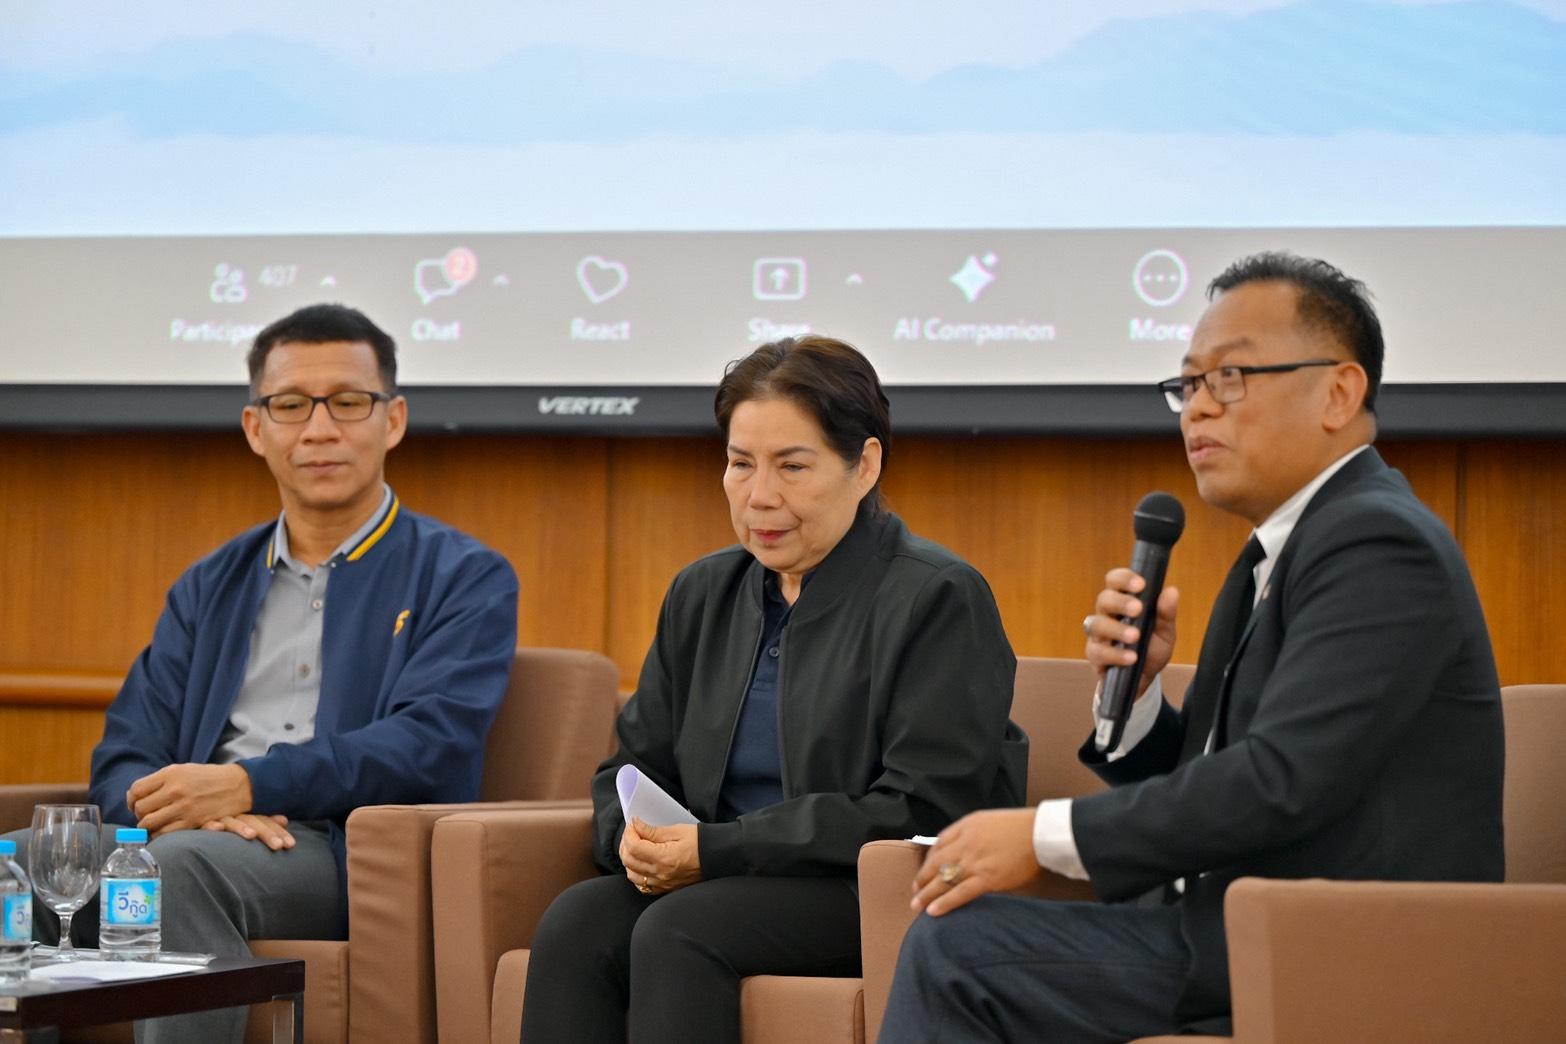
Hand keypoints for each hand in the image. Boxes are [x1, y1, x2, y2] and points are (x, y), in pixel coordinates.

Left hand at [128, 763, 253, 836]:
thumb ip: (160, 780)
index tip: (135, 804)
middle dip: (138, 814)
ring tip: (152, 824)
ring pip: (149, 823)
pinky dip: (159, 834)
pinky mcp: (193, 821)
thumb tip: (136, 795)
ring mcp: (184, 807)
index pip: (137, 789)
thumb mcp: (184, 770)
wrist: (239, 785)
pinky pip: (164, 833)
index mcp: (171, 774)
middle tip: (144, 815)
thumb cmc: (209, 777)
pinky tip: (163, 830)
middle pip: (140, 807)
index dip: (131, 799)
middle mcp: (175, 789)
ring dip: (147, 826)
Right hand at [201, 813, 294, 850]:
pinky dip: (211, 825)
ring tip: (252, 836)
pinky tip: (218, 828)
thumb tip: (285, 820)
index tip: (290, 844)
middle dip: (267, 833)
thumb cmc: (221, 814)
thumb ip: (263, 821)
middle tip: (279, 846)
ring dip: (241, 828)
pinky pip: (205, 822)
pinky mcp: (198, 821)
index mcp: (245, 813)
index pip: (264, 821)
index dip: (277, 831)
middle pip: (253, 822)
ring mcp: (216, 816)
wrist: (190, 801)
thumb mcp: (242, 818)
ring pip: (232, 822)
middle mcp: (233, 813)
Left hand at [619, 818, 701, 895]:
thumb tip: (636, 826)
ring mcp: (662, 884)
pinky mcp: (665, 888)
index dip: (629, 833)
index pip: (634, 846)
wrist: (717, 858)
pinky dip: (636, 874)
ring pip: (632, 875)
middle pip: (629, 861)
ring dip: (628, 859)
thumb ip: (653, 831)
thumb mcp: (677, 831)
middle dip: (625, 844)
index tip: (633, 824)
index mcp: (663, 858)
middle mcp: (660, 874)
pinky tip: (640, 863)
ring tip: (634, 847)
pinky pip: (642, 886)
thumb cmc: (700, 843)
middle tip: (632, 832)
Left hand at [911, 808, 1039, 916]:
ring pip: (943, 880)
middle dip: (922, 878)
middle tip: (914, 890)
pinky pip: (960, 893)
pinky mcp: (987, 879)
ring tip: (916, 905)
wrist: (1040, 833)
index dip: (929, 860)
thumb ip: (971, 833)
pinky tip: (934, 911)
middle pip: (936, 863)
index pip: (939, 844)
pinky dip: (945, 903)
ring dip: (927, 894)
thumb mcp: (988, 821)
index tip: (925, 871)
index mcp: (966, 826)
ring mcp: (975, 862)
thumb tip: (960, 850)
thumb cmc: (1019, 827)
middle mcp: (966, 843)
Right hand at [1084, 568, 1179, 698]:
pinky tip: (1131, 658)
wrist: (1145, 680)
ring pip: (1096, 624)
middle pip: (1104, 599)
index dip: (1124, 579)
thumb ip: (1166, 613)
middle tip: (1137, 608)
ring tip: (1135, 637)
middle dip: (1120, 602)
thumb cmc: (1151, 649)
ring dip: (1116, 628)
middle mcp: (1107, 614)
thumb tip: (1171, 591)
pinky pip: (1098, 651)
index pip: (1115, 581)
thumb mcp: (1165, 632)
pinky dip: (1115, 654)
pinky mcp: (1094, 655)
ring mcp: (1098, 635)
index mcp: (1122, 602)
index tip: (1141, 584)